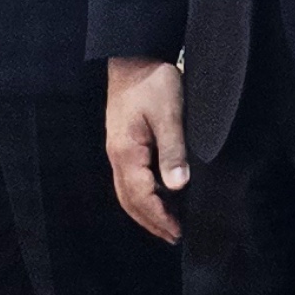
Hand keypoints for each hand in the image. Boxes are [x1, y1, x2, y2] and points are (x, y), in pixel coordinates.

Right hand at [103, 56, 189, 243]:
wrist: (134, 58)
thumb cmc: (153, 82)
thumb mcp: (169, 114)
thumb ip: (172, 150)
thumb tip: (177, 187)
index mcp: (126, 152)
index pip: (141, 196)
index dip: (159, 217)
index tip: (177, 232)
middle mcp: (117, 156)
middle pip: (129, 200)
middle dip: (150, 221)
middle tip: (173, 237)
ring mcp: (118, 151)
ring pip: (127, 191)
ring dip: (146, 211)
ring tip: (168, 224)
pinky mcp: (124, 144)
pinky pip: (131, 178)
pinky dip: (144, 195)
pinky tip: (161, 196)